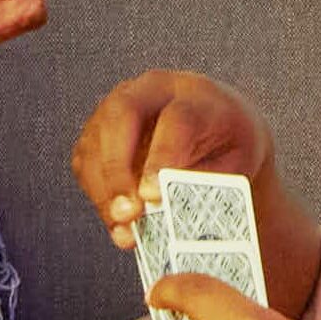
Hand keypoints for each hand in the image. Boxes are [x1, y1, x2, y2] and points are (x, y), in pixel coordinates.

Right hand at [71, 69, 274, 252]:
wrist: (214, 128)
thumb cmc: (226, 145)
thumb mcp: (235, 163)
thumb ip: (204, 181)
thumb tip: (168, 208)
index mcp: (194, 95)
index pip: (175, 119)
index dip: (162, 157)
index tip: (153, 195)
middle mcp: (150, 91)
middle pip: (121, 114)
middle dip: (118, 167)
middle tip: (128, 212)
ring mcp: (117, 107)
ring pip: (95, 139)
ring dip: (104, 189)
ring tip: (123, 228)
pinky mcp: (97, 132)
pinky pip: (85, 162)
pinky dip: (97, 195)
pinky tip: (117, 222)